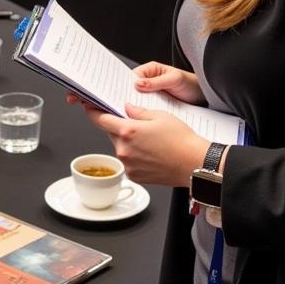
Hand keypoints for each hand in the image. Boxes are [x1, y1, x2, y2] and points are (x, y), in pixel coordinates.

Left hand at [81, 103, 208, 186]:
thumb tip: (126, 109)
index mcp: (128, 131)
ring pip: (120, 147)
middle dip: (119, 127)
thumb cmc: (182, 140)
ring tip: (150, 142)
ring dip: (127, 142)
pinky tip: (150, 153)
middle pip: (111, 133)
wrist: (195, 164)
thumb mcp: (160, 115)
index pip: (100, 119)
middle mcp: (124, 149)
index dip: (92, 111)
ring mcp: (128, 165)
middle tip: (138, 126)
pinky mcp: (134, 176)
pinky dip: (134, 156)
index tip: (89, 107)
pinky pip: (127, 161)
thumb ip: (138, 111)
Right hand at [131, 61, 204, 104]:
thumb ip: (156, 81)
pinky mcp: (156, 103)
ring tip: (136, 111)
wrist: (201, 95)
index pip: (133, 76)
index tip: (124, 93)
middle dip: (131, 96)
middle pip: (134, 88)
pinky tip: (145, 116)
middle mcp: (149, 80)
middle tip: (129, 104)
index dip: (127, 84)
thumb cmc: (189, 83)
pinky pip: (147, 106)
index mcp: (151, 69)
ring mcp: (152, 92)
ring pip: (139, 99)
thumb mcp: (174, 80)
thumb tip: (138, 84)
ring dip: (138, 105)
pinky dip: (145, 111)